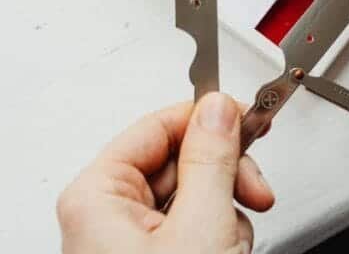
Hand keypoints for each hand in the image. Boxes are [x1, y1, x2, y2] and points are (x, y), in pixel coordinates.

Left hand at [57, 94, 273, 253]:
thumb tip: (217, 110)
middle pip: (180, 161)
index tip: (249, 117)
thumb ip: (211, 160)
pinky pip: (192, 226)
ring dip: (225, 213)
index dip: (209, 119)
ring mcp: (127, 242)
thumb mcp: (200, 225)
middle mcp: (104, 216)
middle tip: (252, 189)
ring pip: (193, 196)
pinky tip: (225, 251)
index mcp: (96, 196)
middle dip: (224, 177)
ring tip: (231, 241)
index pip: (158, 125)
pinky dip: (217, 237)